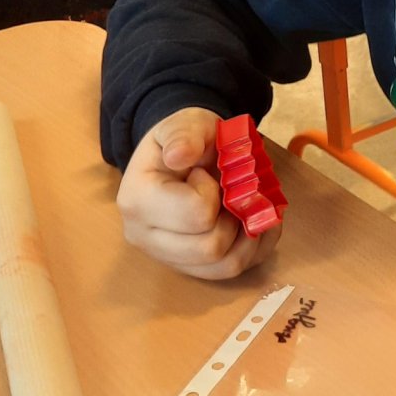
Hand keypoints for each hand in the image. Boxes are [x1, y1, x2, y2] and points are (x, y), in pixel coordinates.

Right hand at [116, 107, 280, 278]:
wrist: (181, 153)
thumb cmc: (185, 139)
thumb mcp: (185, 124)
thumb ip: (184, 135)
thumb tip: (179, 155)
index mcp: (137, 200)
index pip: (196, 214)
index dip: (214, 192)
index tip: (206, 173)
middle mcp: (144, 236)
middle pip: (210, 248)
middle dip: (235, 219)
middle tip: (232, 194)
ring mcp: (165, 256)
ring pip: (224, 266)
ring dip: (249, 238)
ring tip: (247, 209)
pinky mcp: (187, 266)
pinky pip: (229, 271)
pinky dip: (253, 250)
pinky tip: (258, 225)